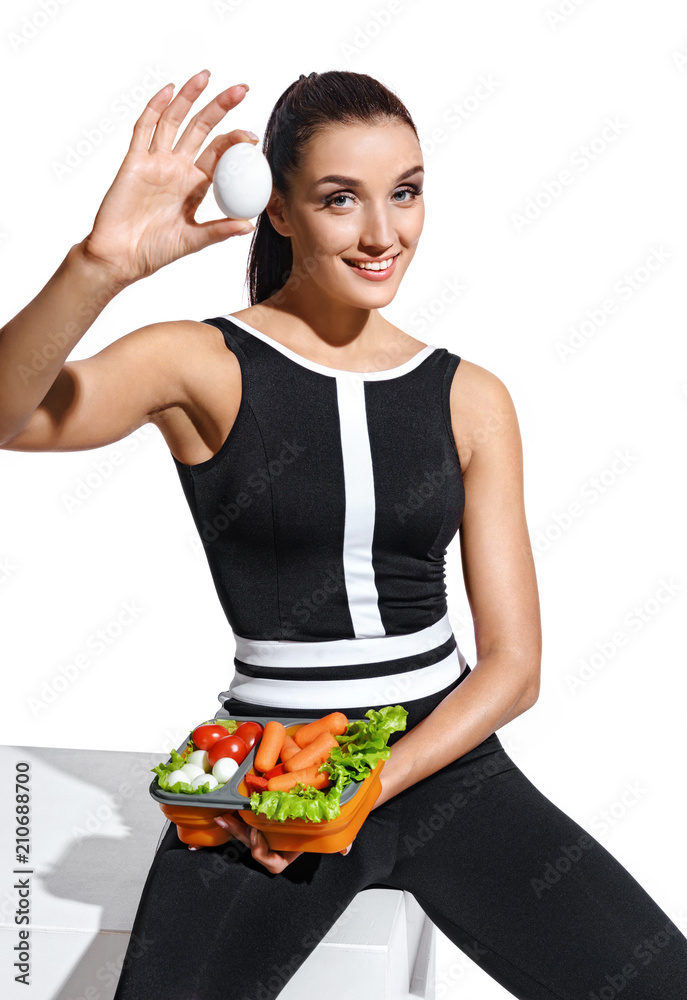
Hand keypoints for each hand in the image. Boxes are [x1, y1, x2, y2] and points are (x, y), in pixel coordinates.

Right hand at [81, 69, 258, 285]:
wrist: (121, 257)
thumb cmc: (154, 251)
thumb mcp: (192, 241)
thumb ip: (219, 230)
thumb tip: (249, 225)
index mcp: (195, 185)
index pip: (219, 154)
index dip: (235, 142)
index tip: (252, 136)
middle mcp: (177, 168)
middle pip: (201, 128)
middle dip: (220, 107)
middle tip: (241, 88)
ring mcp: (155, 162)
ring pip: (174, 121)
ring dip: (189, 97)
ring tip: (206, 76)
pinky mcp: (134, 161)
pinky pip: (144, 129)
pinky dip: (155, 108)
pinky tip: (168, 90)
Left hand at [185, 810, 353, 866]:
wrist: (319, 810)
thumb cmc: (323, 823)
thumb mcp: (334, 833)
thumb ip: (341, 842)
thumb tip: (346, 851)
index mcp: (288, 853)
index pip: (272, 863)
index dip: (262, 852)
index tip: (259, 834)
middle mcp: (274, 846)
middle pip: (252, 847)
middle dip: (240, 835)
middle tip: (232, 820)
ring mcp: (264, 835)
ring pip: (244, 835)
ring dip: (232, 828)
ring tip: (221, 817)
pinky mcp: (258, 820)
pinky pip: (243, 823)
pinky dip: (233, 819)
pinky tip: (221, 812)